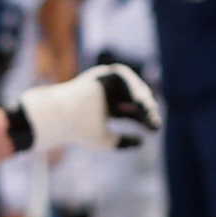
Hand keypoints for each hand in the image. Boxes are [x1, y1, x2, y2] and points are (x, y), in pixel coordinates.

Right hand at [21, 62, 161, 153]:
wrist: (59, 118)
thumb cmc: (78, 130)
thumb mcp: (105, 140)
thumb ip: (123, 142)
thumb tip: (142, 142)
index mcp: (108, 108)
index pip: (133, 112)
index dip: (145, 119)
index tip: (155, 129)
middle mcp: (108, 94)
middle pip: (136, 100)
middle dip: (147, 109)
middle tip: (154, 121)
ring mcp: (106, 83)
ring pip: (132, 87)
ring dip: (143, 97)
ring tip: (149, 110)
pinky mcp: (102, 74)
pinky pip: (123, 76)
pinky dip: (132, 86)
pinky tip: (139, 99)